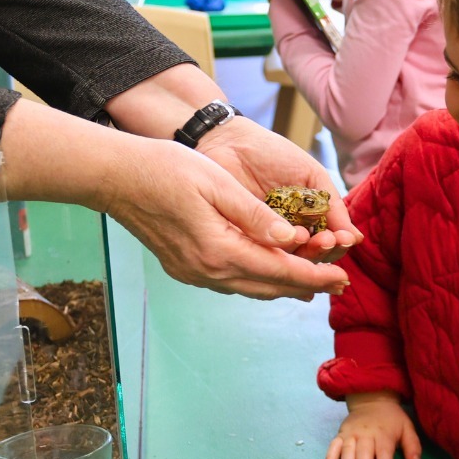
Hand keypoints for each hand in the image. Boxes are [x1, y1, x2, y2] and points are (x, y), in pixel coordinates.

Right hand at [0, 99, 353, 300]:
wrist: (115, 177)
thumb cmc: (166, 170)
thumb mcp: (218, 185)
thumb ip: (257, 216)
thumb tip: (292, 240)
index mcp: (220, 251)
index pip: (280, 271)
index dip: (315, 275)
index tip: (343, 276)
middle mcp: (207, 271)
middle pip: (269, 287)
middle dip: (306, 285)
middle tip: (339, 281)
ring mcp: (194, 273)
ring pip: (250, 288)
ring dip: (283, 285)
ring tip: (313, 280)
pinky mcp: (185, 268)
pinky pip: (232, 282)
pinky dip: (258, 279)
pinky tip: (271, 270)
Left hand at [197, 116, 361, 263]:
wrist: (229, 141)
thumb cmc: (272, 153)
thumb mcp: (310, 175)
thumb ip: (331, 205)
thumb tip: (355, 239)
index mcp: (308, 220)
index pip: (329, 244)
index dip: (338, 244)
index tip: (342, 238)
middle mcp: (288, 234)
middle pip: (311, 257)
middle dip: (323, 252)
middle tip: (326, 240)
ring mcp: (264, 239)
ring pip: (288, 260)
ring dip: (302, 254)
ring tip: (306, 238)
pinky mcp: (241, 241)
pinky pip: (260, 256)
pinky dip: (273, 255)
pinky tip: (283, 245)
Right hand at [325, 392, 421, 458]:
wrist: (372, 399)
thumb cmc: (391, 419)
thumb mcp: (406, 427)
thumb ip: (412, 445)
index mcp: (383, 433)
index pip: (384, 451)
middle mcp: (365, 433)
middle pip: (364, 453)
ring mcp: (351, 434)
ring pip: (348, 451)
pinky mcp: (340, 434)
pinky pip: (333, 446)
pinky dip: (330, 458)